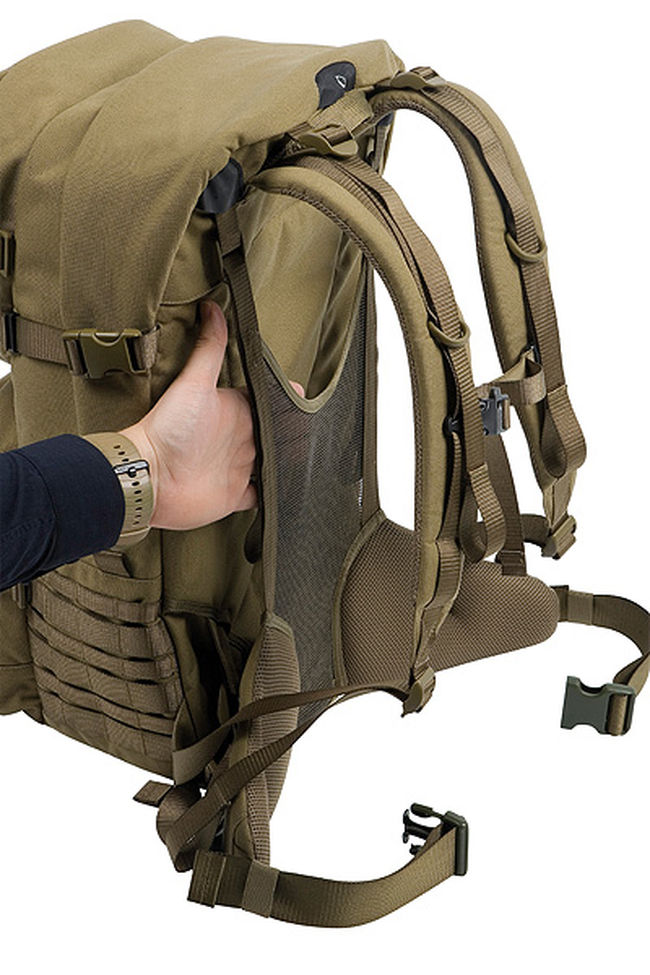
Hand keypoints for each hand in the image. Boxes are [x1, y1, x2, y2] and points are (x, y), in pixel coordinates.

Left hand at [120, 301, 302, 530]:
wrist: (150, 476)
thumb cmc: (167, 428)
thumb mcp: (194, 383)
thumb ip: (209, 348)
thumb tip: (212, 306)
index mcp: (233, 411)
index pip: (266, 402)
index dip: (285, 400)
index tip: (305, 396)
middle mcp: (237, 439)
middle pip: (274, 434)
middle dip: (293, 433)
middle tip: (317, 431)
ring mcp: (236, 469)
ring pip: (271, 463)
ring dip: (286, 462)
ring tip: (311, 460)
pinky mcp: (233, 495)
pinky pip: (259, 495)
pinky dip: (272, 493)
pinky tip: (284, 489)